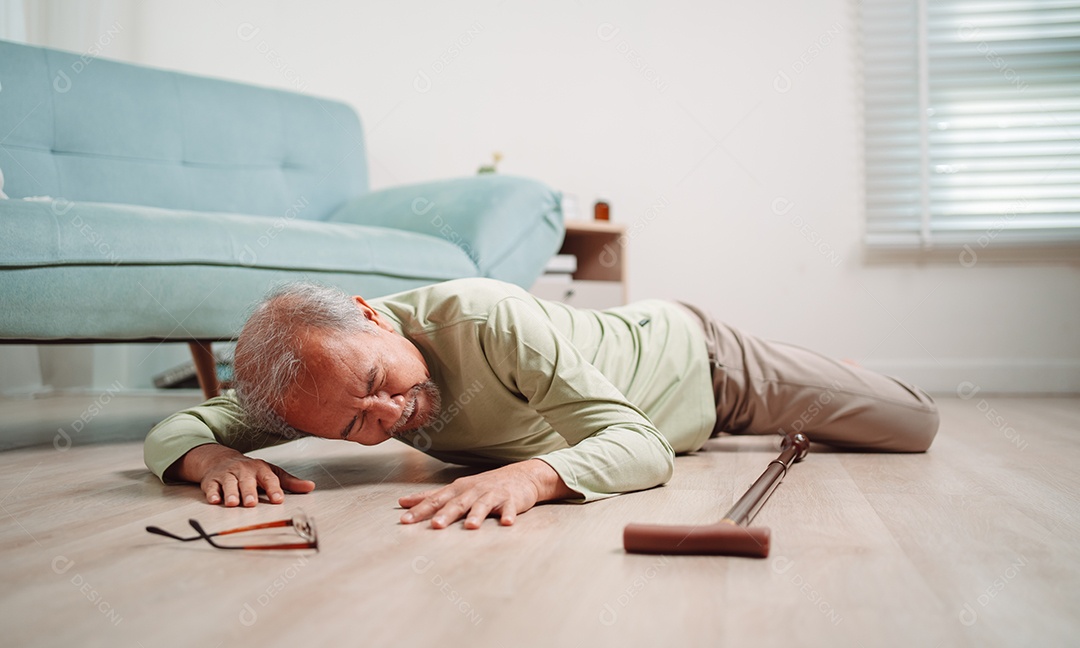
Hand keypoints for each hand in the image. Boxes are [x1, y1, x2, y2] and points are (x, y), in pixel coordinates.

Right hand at [168, 443, 315, 506]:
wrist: (222, 460)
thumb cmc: (251, 470)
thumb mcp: (271, 472)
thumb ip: (290, 482)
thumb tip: (311, 487)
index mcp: (260, 469)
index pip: (269, 478)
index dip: (274, 489)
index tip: (278, 500)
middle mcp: (243, 471)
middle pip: (247, 481)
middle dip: (249, 492)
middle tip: (251, 503)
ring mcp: (227, 475)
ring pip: (229, 484)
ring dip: (230, 493)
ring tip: (232, 503)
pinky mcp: (212, 480)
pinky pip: (211, 487)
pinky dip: (212, 493)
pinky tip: (215, 500)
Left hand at [398, 459, 575, 528]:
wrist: (520, 475)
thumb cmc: (484, 486)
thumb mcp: (456, 489)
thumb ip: (431, 498)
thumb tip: (402, 502)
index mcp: (458, 489)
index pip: (436, 500)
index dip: (420, 510)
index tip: (405, 521)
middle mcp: (473, 490)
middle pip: (458, 503)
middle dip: (446, 514)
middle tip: (435, 525)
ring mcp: (492, 494)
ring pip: (483, 505)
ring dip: (476, 515)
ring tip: (470, 527)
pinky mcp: (511, 500)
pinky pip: (510, 508)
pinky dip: (508, 515)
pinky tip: (507, 523)